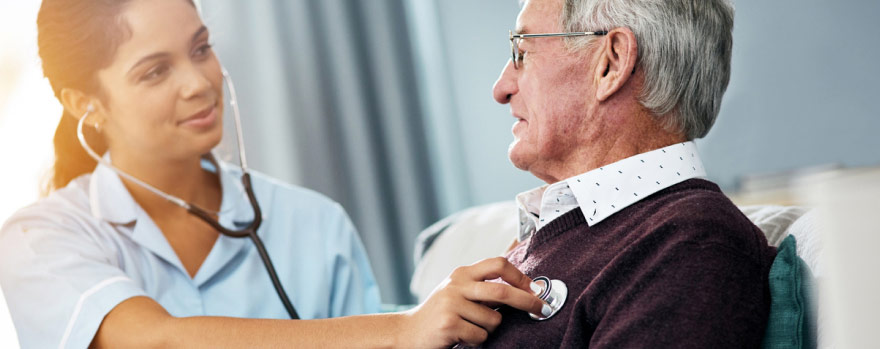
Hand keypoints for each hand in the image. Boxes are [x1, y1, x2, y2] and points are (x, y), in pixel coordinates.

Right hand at [397, 257, 544, 347]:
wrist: (408, 332)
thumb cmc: (441, 311)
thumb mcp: (459, 288)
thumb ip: (484, 279)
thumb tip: (518, 256)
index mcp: (462, 273)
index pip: (498, 264)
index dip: (521, 276)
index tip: (535, 288)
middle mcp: (456, 285)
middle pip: (502, 292)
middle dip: (527, 302)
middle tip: (541, 309)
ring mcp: (451, 304)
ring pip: (493, 320)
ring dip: (489, 329)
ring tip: (471, 327)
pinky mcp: (449, 325)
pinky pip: (481, 336)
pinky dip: (477, 341)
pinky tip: (462, 336)